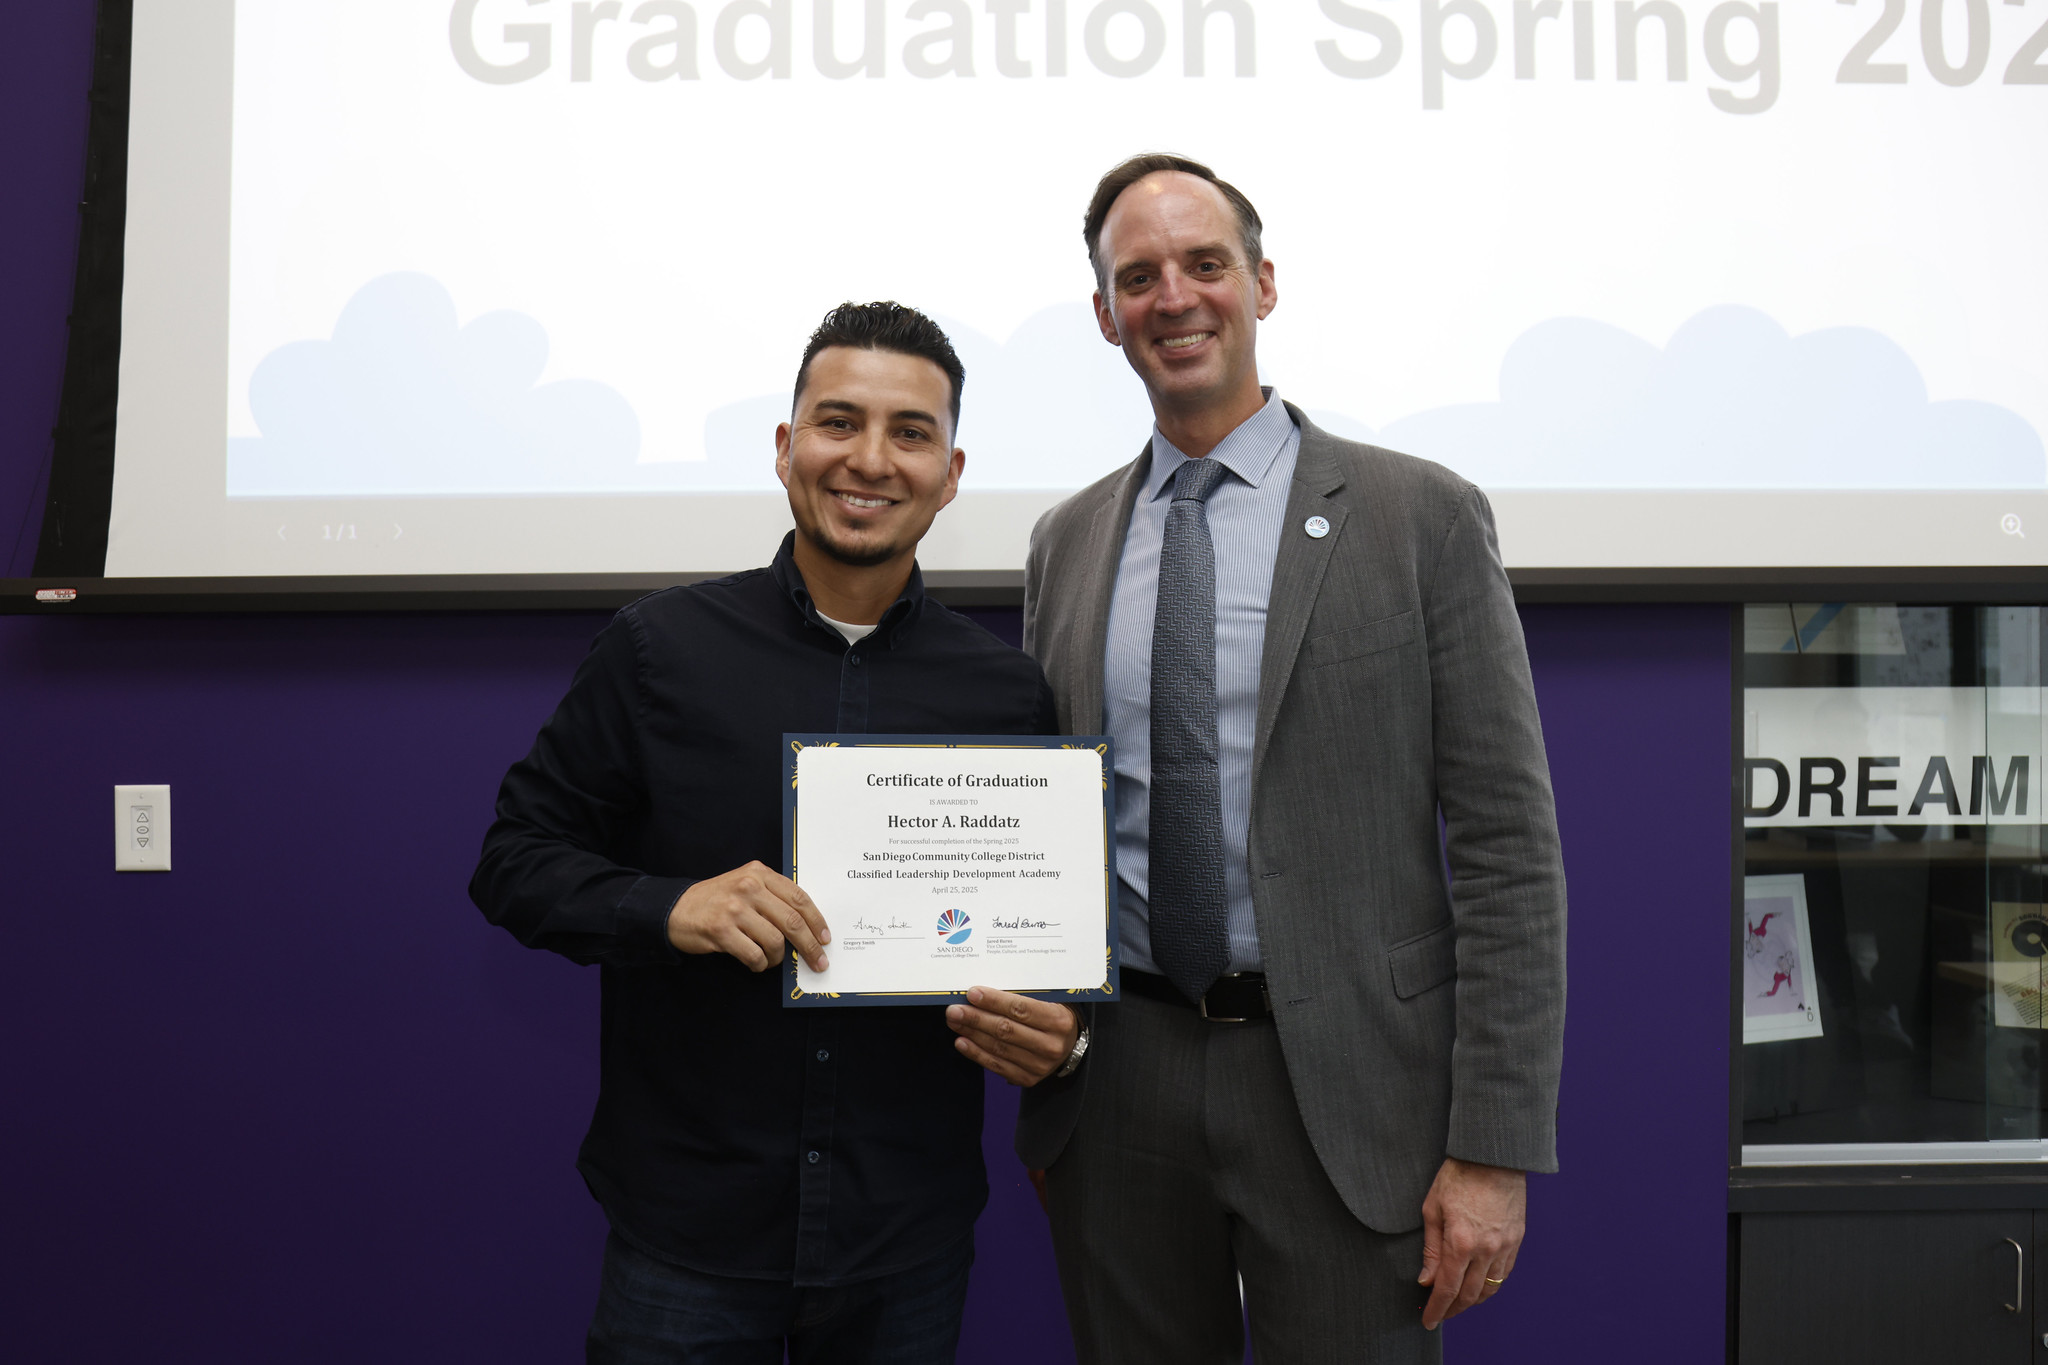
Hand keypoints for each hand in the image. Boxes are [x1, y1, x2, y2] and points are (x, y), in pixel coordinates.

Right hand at [667, 861, 829, 972]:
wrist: (676, 908)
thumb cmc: (717, 899)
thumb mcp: (745, 884)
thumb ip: (773, 896)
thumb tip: (807, 925)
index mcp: (759, 873)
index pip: (798, 898)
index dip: (817, 921)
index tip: (825, 938)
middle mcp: (749, 887)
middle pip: (792, 921)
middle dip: (810, 946)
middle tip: (818, 962)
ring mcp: (734, 908)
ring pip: (775, 941)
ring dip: (778, 958)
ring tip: (772, 960)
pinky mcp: (721, 930)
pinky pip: (754, 954)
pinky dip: (760, 964)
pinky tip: (756, 963)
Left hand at [945, 987, 1079, 1085]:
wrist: (1069, 1045)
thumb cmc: (1054, 1014)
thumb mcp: (1049, 1000)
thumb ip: (1023, 995)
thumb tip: (985, 991)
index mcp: (1059, 1020)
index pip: (1021, 1010)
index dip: (994, 1002)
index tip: (972, 993)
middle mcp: (1051, 1045)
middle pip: (1006, 1030)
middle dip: (976, 1018)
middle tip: (954, 1009)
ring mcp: (1040, 1065)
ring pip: (999, 1048)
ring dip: (972, 1034)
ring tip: (954, 1022)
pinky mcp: (1028, 1079)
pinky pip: (997, 1066)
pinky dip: (976, 1053)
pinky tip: (962, 1041)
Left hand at [1417, 1157, 1525, 1330]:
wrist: (1492, 1156)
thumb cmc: (1458, 1176)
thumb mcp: (1432, 1209)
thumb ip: (1430, 1249)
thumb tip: (1427, 1279)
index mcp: (1460, 1242)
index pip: (1447, 1289)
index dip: (1437, 1309)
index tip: (1428, 1320)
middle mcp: (1485, 1250)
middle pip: (1469, 1295)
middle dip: (1453, 1309)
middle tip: (1440, 1314)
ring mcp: (1504, 1247)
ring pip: (1490, 1289)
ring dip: (1472, 1301)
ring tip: (1457, 1303)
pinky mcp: (1516, 1240)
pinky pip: (1504, 1274)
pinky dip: (1490, 1285)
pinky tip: (1479, 1285)